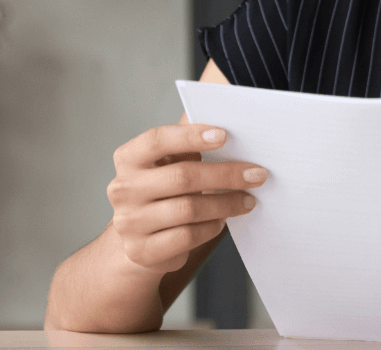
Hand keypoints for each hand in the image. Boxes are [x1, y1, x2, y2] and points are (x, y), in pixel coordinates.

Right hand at [106, 124, 266, 274]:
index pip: (157, 140)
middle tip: (257, 174)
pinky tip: (222, 221)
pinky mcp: (142, 250)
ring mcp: (129, 222)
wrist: (138, 241)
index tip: (225, 135)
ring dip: (226, 204)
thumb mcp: (170, 165)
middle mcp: (123, 188)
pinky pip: (186, 236)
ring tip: (248, 200)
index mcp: (129, 158)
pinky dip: (210, 227)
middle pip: (182, 176)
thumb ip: (190, 148)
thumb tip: (235, 129)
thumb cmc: (164, 192)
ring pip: (188, 209)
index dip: (191, 136)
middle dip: (226, 175)